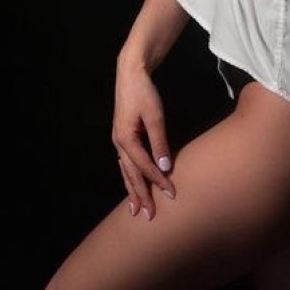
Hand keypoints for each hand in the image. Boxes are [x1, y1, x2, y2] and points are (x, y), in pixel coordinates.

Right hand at [112, 58, 175, 220]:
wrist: (130, 73)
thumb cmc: (143, 92)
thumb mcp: (155, 115)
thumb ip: (160, 142)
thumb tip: (165, 167)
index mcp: (125, 139)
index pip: (144, 166)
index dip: (157, 181)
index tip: (171, 195)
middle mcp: (118, 143)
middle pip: (130, 175)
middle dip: (140, 195)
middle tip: (149, 217)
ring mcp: (118, 140)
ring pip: (125, 171)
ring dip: (132, 190)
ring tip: (136, 209)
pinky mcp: (122, 135)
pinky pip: (125, 162)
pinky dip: (130, 176)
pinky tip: (133, 183)